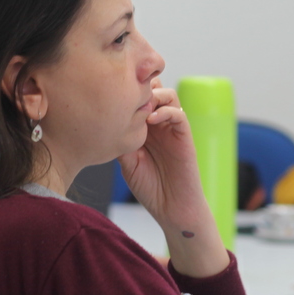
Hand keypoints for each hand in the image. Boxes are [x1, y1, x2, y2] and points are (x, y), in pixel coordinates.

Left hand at [118, 83, 204, 223]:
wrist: (172, 207)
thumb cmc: (149, 187)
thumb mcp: (127, 162)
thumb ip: (122, 141)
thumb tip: (109, 121)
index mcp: (144, 127)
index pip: (138, 98)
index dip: (127, 91)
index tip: (112, 93)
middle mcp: (159, 124)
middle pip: (154, 89)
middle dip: (141, 86)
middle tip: (127, 95)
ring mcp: (172, 128)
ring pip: (169, 96)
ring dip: (154, 96)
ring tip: (140, 107)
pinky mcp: (185, 136)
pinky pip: (179, 114)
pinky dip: (166, 111)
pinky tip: (151, 120)